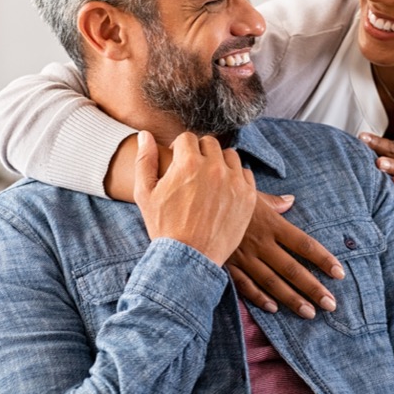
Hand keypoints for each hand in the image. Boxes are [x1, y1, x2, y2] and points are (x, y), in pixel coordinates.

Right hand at [134, 131, 255, 265]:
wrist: (188, 258)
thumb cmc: (163, 226)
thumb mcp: (145, 193)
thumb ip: (145, 160)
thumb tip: (145, 135)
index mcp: (188, 163)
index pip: (187, 138)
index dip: (180, 148)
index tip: (178, 161)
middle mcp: (213, 168)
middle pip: (210, 143)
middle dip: (200, 153)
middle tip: (194, 171)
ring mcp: (233, 182)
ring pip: (230, 156)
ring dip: (219, 162)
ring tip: (209, 179)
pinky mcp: (248, 196)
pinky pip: (245, 174)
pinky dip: (235, 178)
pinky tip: (224, 190)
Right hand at [226, 193, 345, 318]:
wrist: (192, 202)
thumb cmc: (224, 194)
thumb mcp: (250, 193)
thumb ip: (273, 201)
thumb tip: (291, 200)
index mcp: (271, 223)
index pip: (304, 244)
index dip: (323, 259)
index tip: (339, 273)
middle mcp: (260, 243)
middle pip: (292, 269)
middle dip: (313, 288)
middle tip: (331, 304)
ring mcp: (243, 256)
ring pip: (272, 282)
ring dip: (291, 299)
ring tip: (309, 313)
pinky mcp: (227, 264)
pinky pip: (245, 285)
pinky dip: (259, 298)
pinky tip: (273, 308)